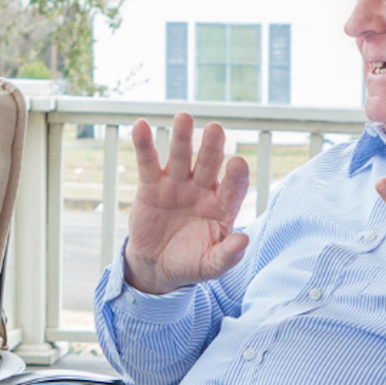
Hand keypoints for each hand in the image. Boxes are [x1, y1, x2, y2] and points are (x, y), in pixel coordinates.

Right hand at [123, 115, 250, 295]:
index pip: (233, 188)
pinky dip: (144, 144)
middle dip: (212, 147)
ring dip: (182, 137)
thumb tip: (244, 239)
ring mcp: (177, 185)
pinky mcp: (151, 186)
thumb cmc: (190, 263)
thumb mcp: (210, 266)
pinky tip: (141, 126)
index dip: (236, 176)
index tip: (237, 164)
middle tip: (215, 129)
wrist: (157, 266)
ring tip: (183, 118)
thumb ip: (227, 256)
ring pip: (181, 157)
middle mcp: (202, 189)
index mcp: (223, 207)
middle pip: (209, 164)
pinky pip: (148, 163)